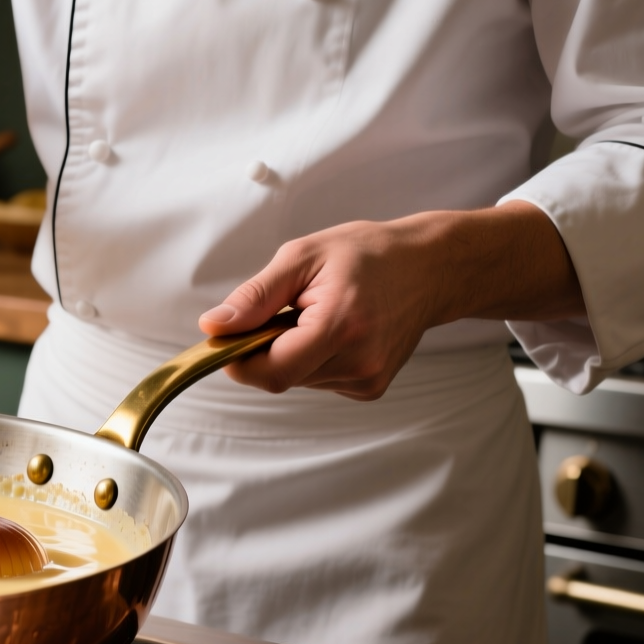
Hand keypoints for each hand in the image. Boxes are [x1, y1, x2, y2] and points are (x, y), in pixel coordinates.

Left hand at [198, 202, 583, 400]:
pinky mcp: (370, 388)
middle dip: (265, 348)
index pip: (271, 370)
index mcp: (341, 325)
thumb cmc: (368, 255)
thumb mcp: (302, 257)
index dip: (239, 359)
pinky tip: (334, 330)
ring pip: (296, 379)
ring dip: (290, 352)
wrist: (428, 268)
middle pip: (280, 377)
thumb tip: (215, 327)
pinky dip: (311, 359)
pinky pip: (317, 380)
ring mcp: (368, 379)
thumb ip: (255, 296)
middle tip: (283, 310)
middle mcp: (359, 361)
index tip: (229, 336)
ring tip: (315, 314)